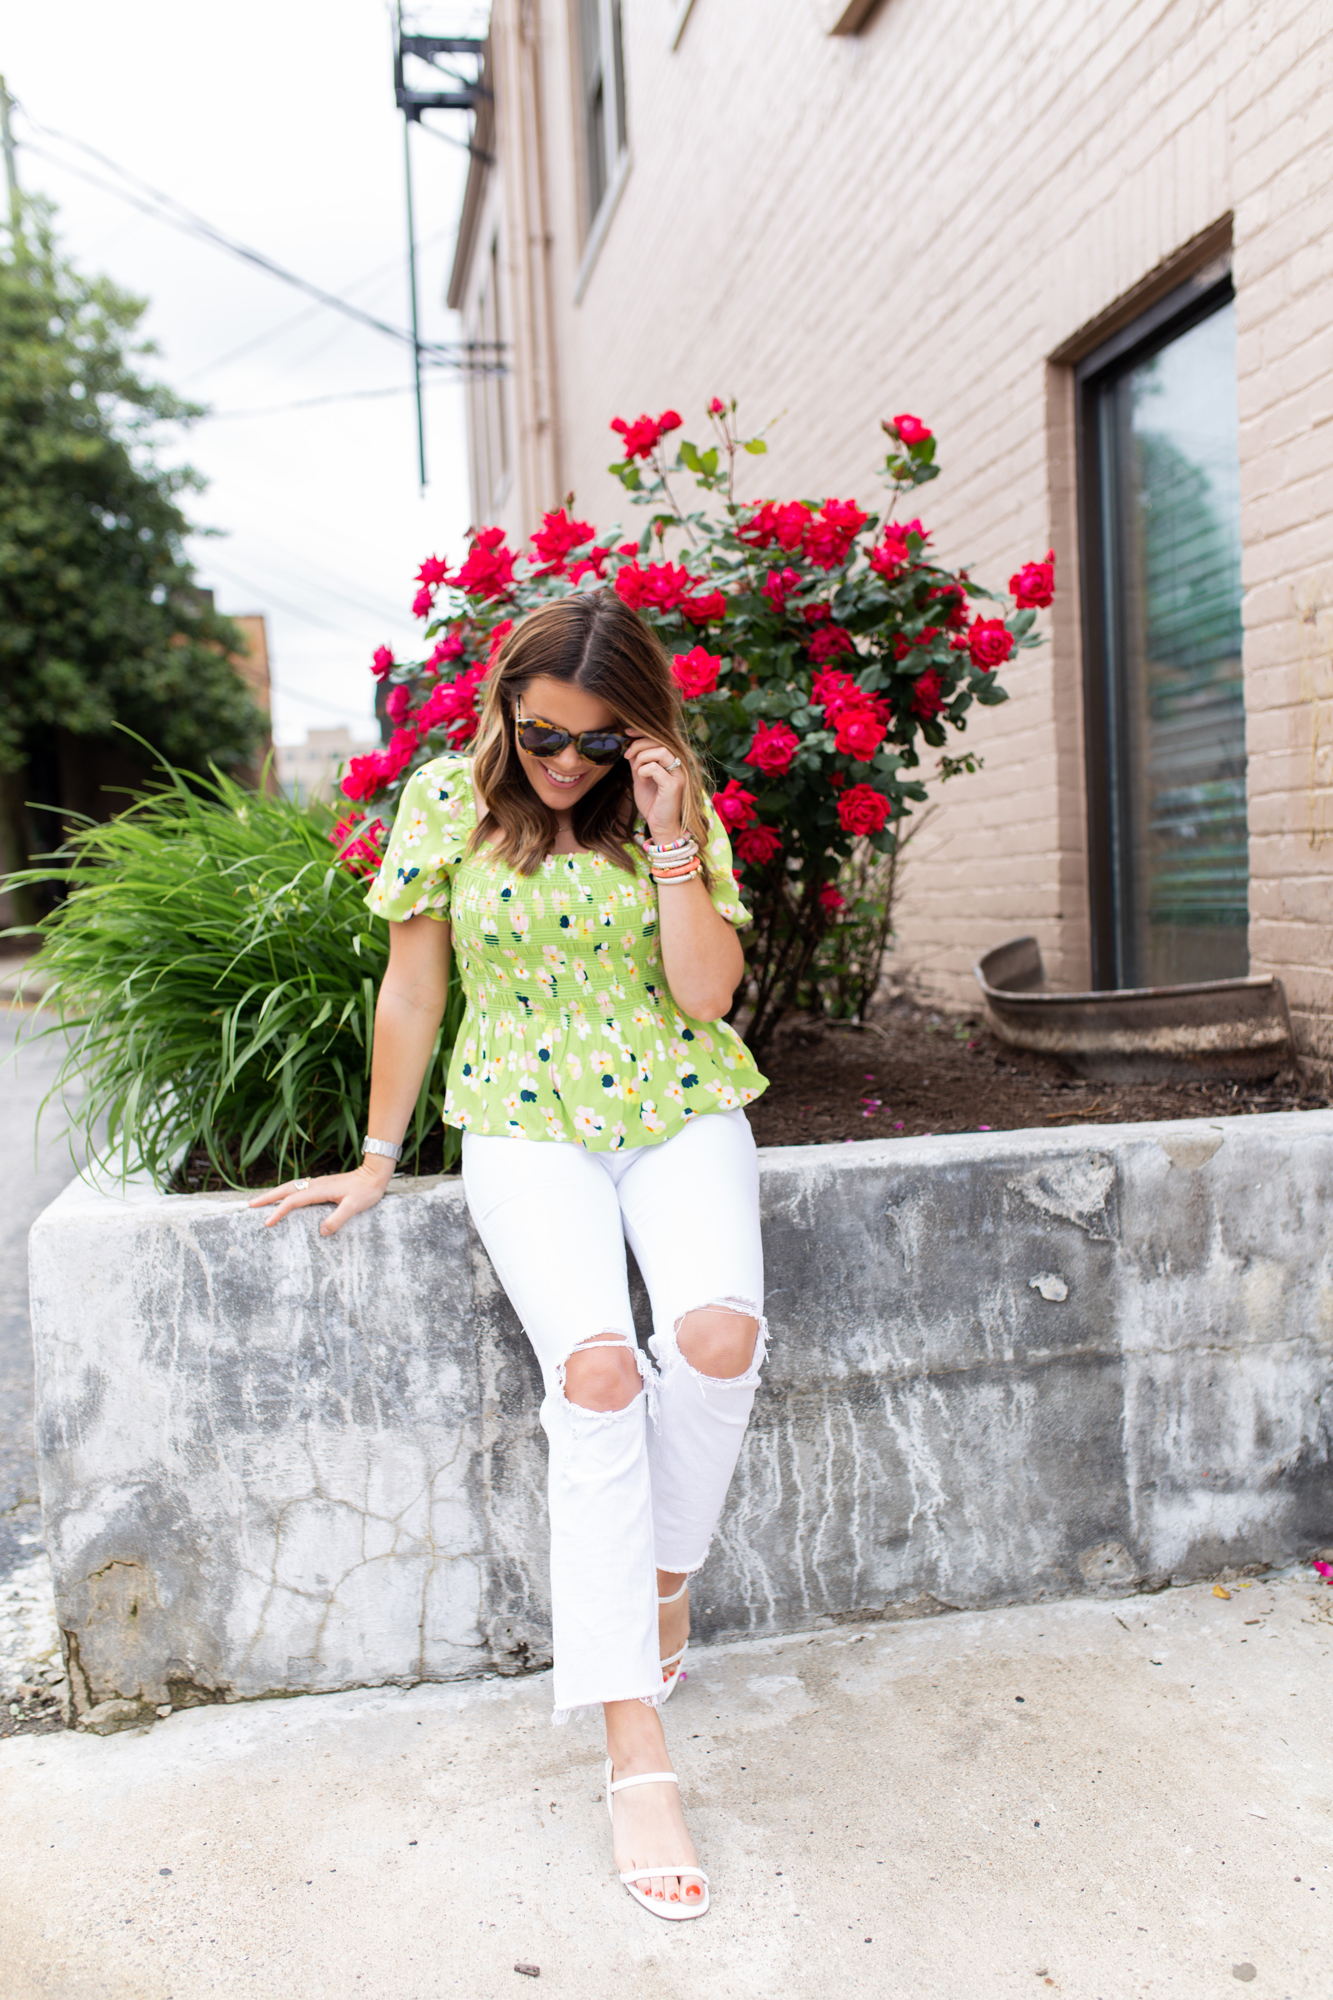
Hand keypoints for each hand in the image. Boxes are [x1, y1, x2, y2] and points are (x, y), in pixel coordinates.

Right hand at [248, 1157, 394, 1237]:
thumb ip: (338, 1218)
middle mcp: (315, 1184)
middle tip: (250, 1206)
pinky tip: (284, 1197)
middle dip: (267, 1198)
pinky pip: (297, 1187)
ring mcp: (317, 1183)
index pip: (294, 1201)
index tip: (267, 1222)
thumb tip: (322, 1231)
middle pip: (285, 1189)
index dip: (279, 1211)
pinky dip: (285, 1192)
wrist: (375, 1174)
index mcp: (320, 1190)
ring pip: (290, 1187)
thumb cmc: (366, 1190)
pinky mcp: (321, 1184)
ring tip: (260, 1201)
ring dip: (274, 1193)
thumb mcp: (355, 1206)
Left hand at [626, 733, 687, 840]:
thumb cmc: (652, 803)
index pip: (660, 738)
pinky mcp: (673, 785)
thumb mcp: (641, 778)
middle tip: (627, 756)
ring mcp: (678, 775)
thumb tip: (630, 746)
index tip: (627, 733)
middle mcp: (678, 765)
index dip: (642, 732)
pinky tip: (642, 780)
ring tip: (636, 771)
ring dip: (642, 758)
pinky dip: (644, 771)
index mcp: (672, 762)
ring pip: (660, 751)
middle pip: (659, 741)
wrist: (660, 825)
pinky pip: (655, 768)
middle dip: (639, 745)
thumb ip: (638, 762)